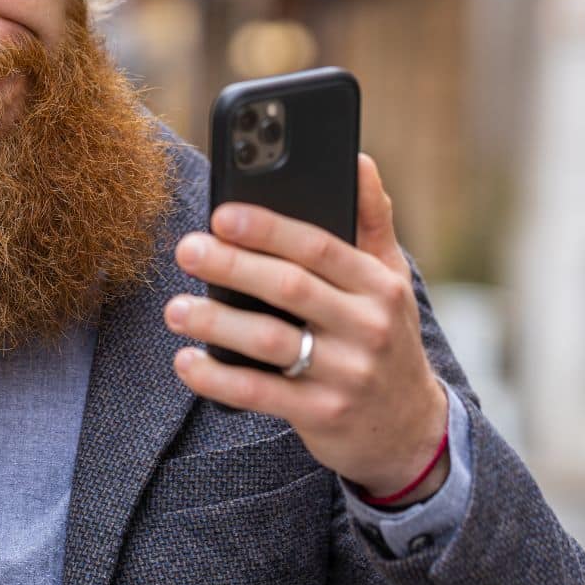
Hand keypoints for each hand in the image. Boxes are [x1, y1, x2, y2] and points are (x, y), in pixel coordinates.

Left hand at [165, 153, 449, 504]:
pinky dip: (218, 378)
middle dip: (232, 267)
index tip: (222, 214)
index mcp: (379, 285)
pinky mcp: (322, 416)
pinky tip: (186, 361)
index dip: (269, 229)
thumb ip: (371, 219)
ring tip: (175, 308)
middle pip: (290, 288)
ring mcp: (346, 374)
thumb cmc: (385, 336)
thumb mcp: (391, 278)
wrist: (409, 428)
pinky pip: (260, 394)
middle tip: (187, 250)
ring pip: (271, 342)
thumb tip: (356, 156)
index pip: (320, 247)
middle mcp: (367, 327)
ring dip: (216, 323)